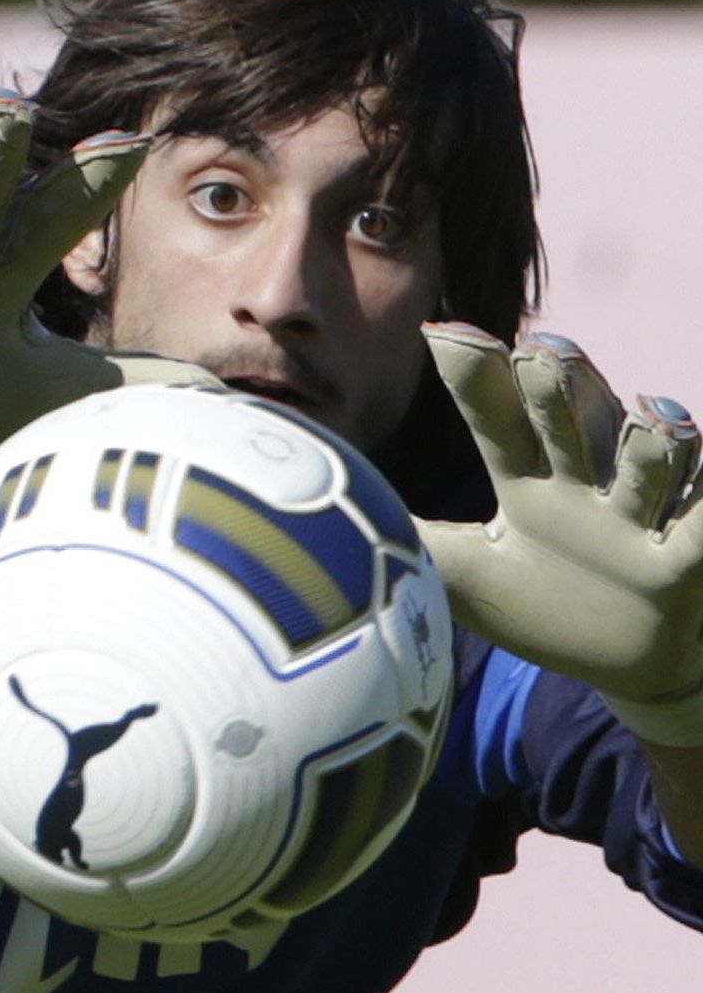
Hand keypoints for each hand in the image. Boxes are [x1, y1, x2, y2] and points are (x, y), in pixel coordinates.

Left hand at [418, 325, 702, 736]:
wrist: (633, 661)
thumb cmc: (548, 604)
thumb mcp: (468, 577)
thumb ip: (410, 542)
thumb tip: (326, 518)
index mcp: (531, 485)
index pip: (497, 421)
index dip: (476, 378)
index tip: (442, 331)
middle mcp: (590, 488)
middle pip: (574, 423)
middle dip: (561, 388)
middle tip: (544, 350)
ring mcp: (645, 520)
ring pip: (653, 465)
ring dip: (657, 439)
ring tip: (653, 413)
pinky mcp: (690, 560)